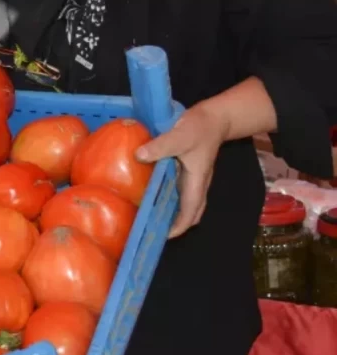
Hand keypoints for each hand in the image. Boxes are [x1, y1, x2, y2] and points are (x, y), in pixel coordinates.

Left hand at [135, 103, 231, 238]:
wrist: (215, 118)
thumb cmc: (199, 128)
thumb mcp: (179, 135)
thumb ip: (160, 146)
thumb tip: (139, 156)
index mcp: (196, 182)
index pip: (190, 212)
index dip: (178, 227)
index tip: (161, 236)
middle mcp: (197, 184)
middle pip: (190, 214)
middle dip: (175, 226)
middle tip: (151, 230)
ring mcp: (194, 179)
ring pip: (185, 204)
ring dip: (171, 214)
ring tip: (149, 217)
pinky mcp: (188, 172)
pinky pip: (180, 192)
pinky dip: (169, 199)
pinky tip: (151, 195)